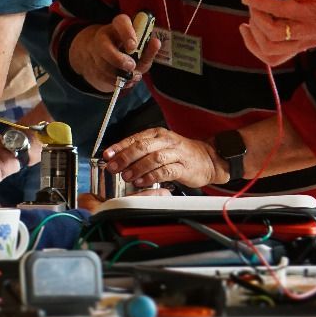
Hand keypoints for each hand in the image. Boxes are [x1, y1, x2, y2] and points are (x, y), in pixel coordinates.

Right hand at [68, 16, 161, 92]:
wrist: (109, 58)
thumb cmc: (129, 51)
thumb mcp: (140, 49)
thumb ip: (148, 48)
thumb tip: (156, 43)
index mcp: (118, 26)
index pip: (121, 22)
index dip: (127, 33)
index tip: (133, 46)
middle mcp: (104, 37)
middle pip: (104, 47)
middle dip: (118, 60)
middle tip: (131, 66)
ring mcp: (95, 52)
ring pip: (102, 65)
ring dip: (117, 74)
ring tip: (131, 77)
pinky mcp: (92, 66)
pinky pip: (101, 76)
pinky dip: (114, 82)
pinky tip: (124, 82)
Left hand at [103, 128, 225, 189]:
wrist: (208, 159)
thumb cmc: (180, 154)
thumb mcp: (159, 147)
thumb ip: (141, 151)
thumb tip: (117, 158)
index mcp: (157, 134)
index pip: (135, 138)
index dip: (119, 147)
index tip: (107, 155)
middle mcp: (166, 141)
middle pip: (142, 147)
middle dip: (125, 157)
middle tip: (114, 167)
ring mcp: (176, 153)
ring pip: (153, 158)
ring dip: (138, 167)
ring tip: (126, 176)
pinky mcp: (184, 167)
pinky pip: (166, 171)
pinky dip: (152, 176)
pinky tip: (142, 182)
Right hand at [241, 0, 315, 65]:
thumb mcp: (303, 7)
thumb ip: (286, 15)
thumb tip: (262, 13)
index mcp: (306, 41)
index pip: (273, 60)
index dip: (253, 48)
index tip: (244, 28)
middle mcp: (308, 39)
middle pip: (269, 50)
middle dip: (252, 33)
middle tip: (250, 15)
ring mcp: (309, 26)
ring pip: (271, 34)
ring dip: (256, 18)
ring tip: (254, 4)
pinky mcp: (309, 10)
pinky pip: (276, 11)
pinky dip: (259, 3)